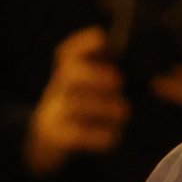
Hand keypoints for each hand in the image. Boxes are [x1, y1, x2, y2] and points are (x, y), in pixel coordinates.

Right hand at [26, 26, 128, 174]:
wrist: (48, 141)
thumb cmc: (80, 107)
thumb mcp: (87, 86)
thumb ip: (107, 70)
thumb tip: (132, 54)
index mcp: (66, 74)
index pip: (68, 52)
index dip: (84, 44)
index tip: (105, 40)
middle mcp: (57, 90)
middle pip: (68, 74)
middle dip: (94, 74)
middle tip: (119, 80)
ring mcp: (54, 113)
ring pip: (73, 105)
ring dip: (102, 106)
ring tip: (125, 111)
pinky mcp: (56, 138)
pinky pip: (74, 135)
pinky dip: (97, 136)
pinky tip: (115, 136)